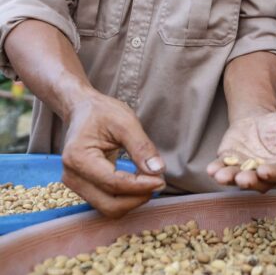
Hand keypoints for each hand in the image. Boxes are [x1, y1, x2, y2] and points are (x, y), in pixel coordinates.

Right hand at [61, 93, 165, 217]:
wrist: (83, 110)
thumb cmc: (103, 112)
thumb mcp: (126, 122)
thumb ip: (142, 147)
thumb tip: (158, 170)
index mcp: (78, 158)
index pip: (113, 183)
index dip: (140, 186)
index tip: (162, 180)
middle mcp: (71, 177)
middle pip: (109, 205)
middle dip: (137, 198)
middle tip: (159, 182)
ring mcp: (75, 185)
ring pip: (108, 208)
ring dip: (133, 200)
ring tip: (151, 181)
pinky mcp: (83, 188)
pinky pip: (107, 202)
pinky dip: (126, 197)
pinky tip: (139, 182)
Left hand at [207, 111, 275, 191]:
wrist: (258, 119)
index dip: (272, 173)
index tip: (265, 171)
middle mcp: (263, 175)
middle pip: (256, 182)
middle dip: (249, 181)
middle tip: (243, 178)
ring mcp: (244, 171)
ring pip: (237, 178)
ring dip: (229, 179)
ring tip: (222, 176)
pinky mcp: (228, 163)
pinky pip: (222, 169)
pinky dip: (216, 170)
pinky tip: (212, 169)